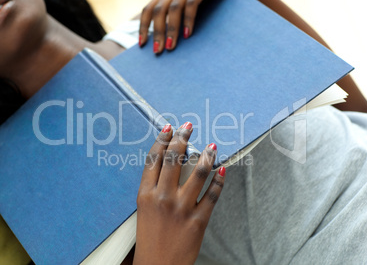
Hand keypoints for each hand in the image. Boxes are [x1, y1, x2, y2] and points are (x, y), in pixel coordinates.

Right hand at [133, 122, 225, 264]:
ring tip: (211, 146)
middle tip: (189, 127)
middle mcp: (163, 198)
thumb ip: (154, 188)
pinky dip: (219, 181)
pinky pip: (213, 195)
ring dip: (207, 155)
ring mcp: (181, 208)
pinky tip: (222, 171)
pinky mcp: (198, 221)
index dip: (162, 140)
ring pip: (198, 172)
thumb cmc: (149, 239)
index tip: (169, 128)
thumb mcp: (144, 210)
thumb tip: (169, 165)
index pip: (154, 159)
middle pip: (173, 160)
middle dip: (182, 138)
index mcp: (146, 195)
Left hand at [139, 0, 205, 53]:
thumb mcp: (183, 2)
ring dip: (171, 30)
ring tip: (170, 46)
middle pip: (158, 11)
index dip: (143, 26)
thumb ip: (173, 14)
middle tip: (158, 51)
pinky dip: (188, 20)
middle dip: (157, 32)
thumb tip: (165, 36)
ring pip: (173, 9)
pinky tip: (187, 34)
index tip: (142, 43)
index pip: (148, 9)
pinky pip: (191, 5)